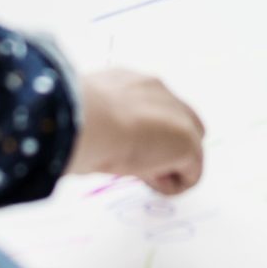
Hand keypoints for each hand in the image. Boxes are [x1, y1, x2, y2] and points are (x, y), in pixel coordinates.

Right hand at [65, 67, 206, 194]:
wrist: (90, 121)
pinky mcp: (188, 143)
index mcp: (131, 82)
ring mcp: (179, 116)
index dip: (146, 131)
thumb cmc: (76, 120)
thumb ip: (99, 120)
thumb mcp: (86, 117)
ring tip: (135, 171)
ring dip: (166, 166)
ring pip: (187, 149)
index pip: (152, 107)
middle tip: (134, 163)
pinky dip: (169, 185)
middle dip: (166, 146)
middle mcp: (159, 91)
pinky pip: (191, 174)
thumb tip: (91, 136)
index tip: (122, 147)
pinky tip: (145, 179)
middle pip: (183, 122)